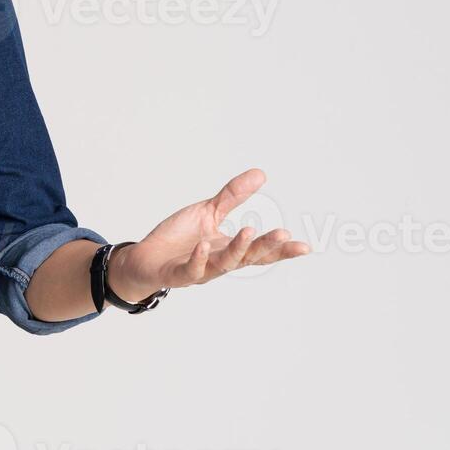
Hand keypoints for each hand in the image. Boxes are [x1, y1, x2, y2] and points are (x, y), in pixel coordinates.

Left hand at [107, 168, 310, 300]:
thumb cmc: (179, 237)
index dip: (281, 250)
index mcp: (229, 248)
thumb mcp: (208, 212)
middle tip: (283, 234)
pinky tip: (204, 245)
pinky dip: (199, 259)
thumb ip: (233, 197)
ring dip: (237, 249)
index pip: (260, 251)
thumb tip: (261, 174)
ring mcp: (200, 270)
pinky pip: (191, 270)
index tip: (305, 246)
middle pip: (248, 257)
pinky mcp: (178, 275)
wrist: (144, 257)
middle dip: (266, 246)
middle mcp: (219, 262)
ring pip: (224, 264)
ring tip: (248, 230)